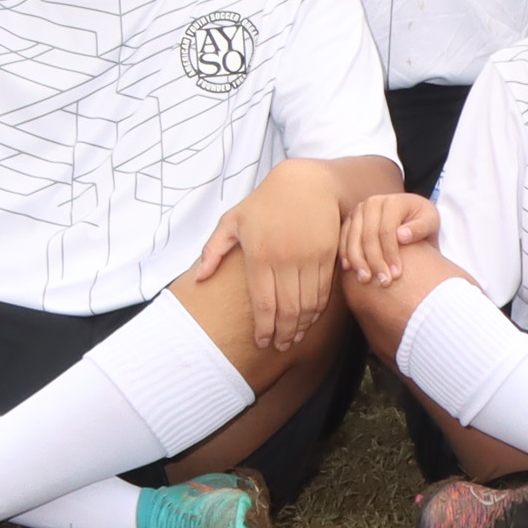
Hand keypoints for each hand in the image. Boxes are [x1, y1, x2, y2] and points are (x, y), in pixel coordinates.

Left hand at [205, 167, 346, 360]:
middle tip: (280, 346)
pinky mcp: (328, 254)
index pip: (263, 304)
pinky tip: (310, 318)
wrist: (307, 182)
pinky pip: (323, 290)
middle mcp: (285, 260)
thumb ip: (213, 250)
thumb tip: (200, 278)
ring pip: (307, 304)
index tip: (262, 342)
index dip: (264, 328)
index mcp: (259, 256)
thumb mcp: (233, 220)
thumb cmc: (265, 202)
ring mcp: (309, 258)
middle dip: (284, 334)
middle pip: (287, 310)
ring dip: (302, 326)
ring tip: (295, 337)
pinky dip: (317, 310)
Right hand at [338, 190, 440, 287]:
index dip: (391, 254)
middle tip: (382, 282)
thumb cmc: (423, 220)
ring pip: (353, 237)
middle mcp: (373, 203)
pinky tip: (350, 270)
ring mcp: (359, 210)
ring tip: (365, 280)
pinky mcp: (350, 219)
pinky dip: (345, 253)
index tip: (396, 275)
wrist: (410, 213)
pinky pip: (343, 237)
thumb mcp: (430, 221)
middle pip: (369, 235)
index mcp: (393, 201)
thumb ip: (420, 227)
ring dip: (358, 261)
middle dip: (374, 261)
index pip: (388, 230)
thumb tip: (402, 236)